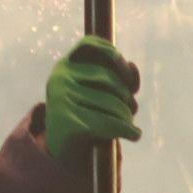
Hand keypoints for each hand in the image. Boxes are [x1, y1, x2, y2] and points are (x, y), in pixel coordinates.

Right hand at [41, 36, 140, 164]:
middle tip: (133, 109)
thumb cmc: (83, 114)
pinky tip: (134, 134)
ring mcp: (60, 98)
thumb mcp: (97, 92)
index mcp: (64, 65)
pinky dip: (126, 130)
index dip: (113, 55)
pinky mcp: (66, 121)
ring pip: (110, 103)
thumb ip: (117, 77)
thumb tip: (132, 66)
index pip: (89, 45)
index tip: (127, 75)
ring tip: (132, 124)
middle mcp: (59, 77)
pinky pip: (107, 123)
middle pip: (108, 79)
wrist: (58, 147)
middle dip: (127, 95)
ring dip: (127, 115)